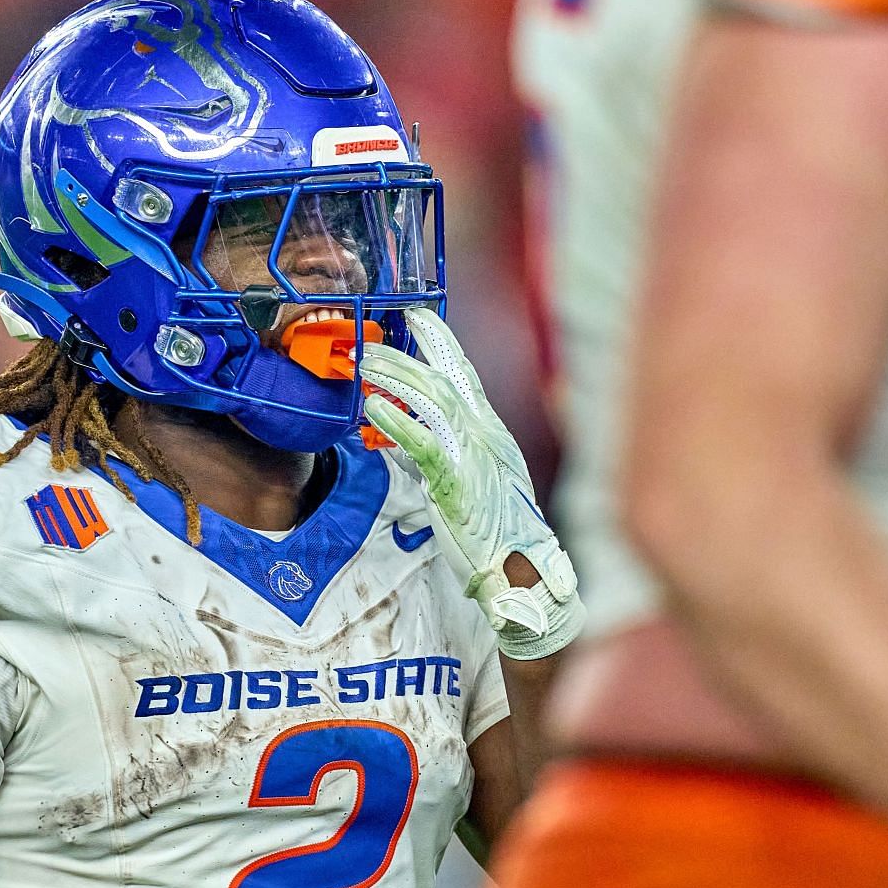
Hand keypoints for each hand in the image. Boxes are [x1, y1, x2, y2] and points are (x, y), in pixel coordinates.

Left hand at [359, 308, 584, 658]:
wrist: (522, 570)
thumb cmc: (500, 532)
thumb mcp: (477, 479)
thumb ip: (449, 451)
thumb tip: (416, 434)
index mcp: (491, 432)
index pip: (465, 375)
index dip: (441, 342)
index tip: (418, 318)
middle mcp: (485, 434)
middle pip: (444, 377)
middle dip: (408, 354)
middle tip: (374, 343)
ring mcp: (473, 453)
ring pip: (432, 398)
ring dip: (396, 376)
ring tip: (366, 366)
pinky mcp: (456, 479)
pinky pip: (421, 440)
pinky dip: (396, 419)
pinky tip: (372, 407)